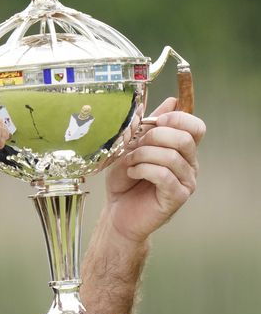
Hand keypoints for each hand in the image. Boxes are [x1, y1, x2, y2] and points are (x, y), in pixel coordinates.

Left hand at [104, 97, 205, 242]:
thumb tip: (171, 101)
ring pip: (172, 156)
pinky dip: (143, 169)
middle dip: (155, 136)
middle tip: (135, 145)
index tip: (154, 122)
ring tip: (129, 163)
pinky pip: (164, 175)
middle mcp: (189, 164)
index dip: (177, 118)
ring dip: (143, 155)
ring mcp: (186, 181)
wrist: (117, 212)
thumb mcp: (132, 147)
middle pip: (186, 138)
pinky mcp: (177, 197)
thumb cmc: (125, 180)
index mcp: (181, 149)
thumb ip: (150, 125)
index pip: (195, 127)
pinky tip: (132, 173)